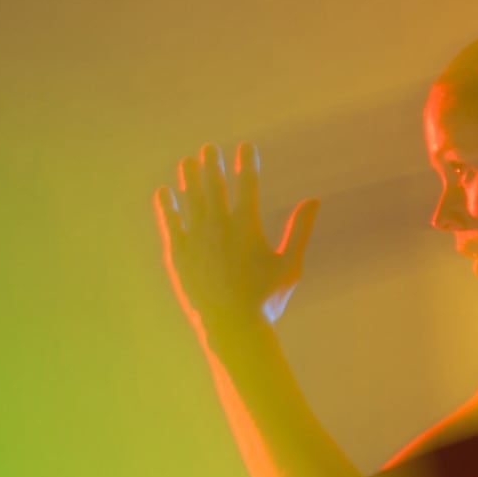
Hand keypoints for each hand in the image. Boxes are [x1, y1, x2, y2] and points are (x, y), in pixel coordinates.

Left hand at [154, 142, 318, 339]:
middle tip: (209, 148)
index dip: (247, 162)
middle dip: (212, 162)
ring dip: (189, 177)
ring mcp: (196, 239)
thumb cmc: (265, 301)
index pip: (247, 184)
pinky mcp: (178, 254)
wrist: (231, 329)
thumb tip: (313, 200)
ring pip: (189, 198)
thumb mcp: (289, 265)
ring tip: (188, 163)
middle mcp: (219, 226)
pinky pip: (170, 222)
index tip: (246, 148)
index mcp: (247, 227)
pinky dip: (167, 205)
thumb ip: (299, 230)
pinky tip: (164, 192)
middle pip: (214, 183)